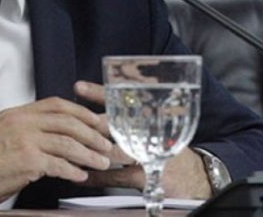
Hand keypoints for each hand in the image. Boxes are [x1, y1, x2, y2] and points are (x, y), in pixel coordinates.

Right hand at [0, 96, 112, 207]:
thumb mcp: (2, 134)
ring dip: (89, 154)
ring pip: (67, 142)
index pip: (56, 104)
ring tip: (101, 162)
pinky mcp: (25, 160)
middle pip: (67, 120)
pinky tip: (80, 176)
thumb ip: (26, 130)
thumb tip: (54, 138)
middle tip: (107, 144)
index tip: (96, 122)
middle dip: (93, 133)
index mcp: (16, 113)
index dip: (81, 112)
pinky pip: (58, 164)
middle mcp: (21, 121)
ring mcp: (24, 139)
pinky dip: (73, 171)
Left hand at [74, 80, 211, 198]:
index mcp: (149, 114)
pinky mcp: (146, 175)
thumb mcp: (154, 124)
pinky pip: (116, 175)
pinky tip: (81, 175)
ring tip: (68, 147)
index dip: (99, 91)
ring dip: (90, 148)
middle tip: (68, 119)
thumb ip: (128, 113)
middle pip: (114, 122)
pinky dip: (97, 176)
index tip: (79, 87)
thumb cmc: (167, 146)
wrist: (195, 174)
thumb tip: (96, 100)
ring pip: (113, 149)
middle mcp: (148, 131)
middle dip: (89, 120)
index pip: (122, 98)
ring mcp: (147, 153)